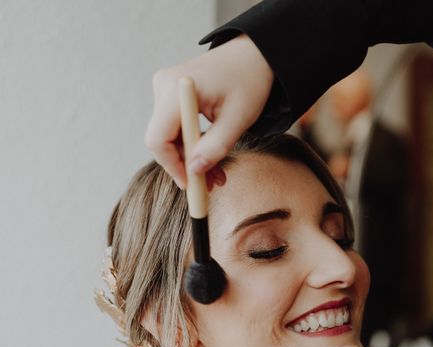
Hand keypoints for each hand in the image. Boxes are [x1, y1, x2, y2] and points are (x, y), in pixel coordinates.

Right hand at [145, 34, 273, 188]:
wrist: (253, 56)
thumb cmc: (250, 82)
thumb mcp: (238, 119)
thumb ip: (216, 146)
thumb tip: (194, 171)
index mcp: (178, 90)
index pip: (158, 139)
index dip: (173, 166)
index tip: (193, 184)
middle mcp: (164, 86)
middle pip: (162, 140)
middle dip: (185, 165)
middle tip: (210, 185)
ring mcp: (165, 89)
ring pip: (169, 137)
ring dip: (191, 158)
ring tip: (217, 175)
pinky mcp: (171, 94)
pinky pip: (174, 128)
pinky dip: (191, 145)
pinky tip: (210, 157)